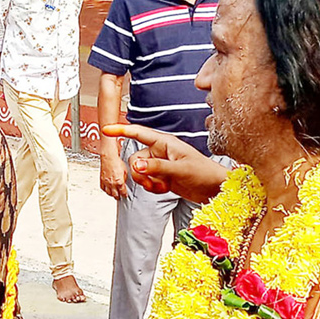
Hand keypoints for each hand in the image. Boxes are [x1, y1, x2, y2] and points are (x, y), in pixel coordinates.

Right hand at [100, 152, 128, 199]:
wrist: (109, 157)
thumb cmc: (117, 162)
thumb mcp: (125, 171)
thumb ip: (124, 178)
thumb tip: (124, 182)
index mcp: (119, 182)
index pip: (123, 192)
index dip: (124, 195)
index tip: (125, 195)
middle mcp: (112, 183)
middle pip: (115, 195)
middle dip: (118, 197)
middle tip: (119, 197)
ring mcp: (106, 182)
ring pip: (108, 193)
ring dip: (111, 195)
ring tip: (114, 194)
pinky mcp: (101, 180)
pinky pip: (103, 188)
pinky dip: (105, 190)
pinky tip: (107, 190)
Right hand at [102, 123, 226, 203]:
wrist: (213, 189)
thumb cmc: (203, 173)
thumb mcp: (179, 169)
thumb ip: (156, 167)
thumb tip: (136, 166)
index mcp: (165, 142)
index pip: (139, 133)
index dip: (121, 130)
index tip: (106, 130)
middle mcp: (160, 151)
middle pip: (135, 158)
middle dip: (140, 173)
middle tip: (153, 182)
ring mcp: (160, 164)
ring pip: (139, 172)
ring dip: (147, 182)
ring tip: (162, 186)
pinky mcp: (161, 176)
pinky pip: (147, 181)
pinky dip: (153, 187)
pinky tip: (165, 189)